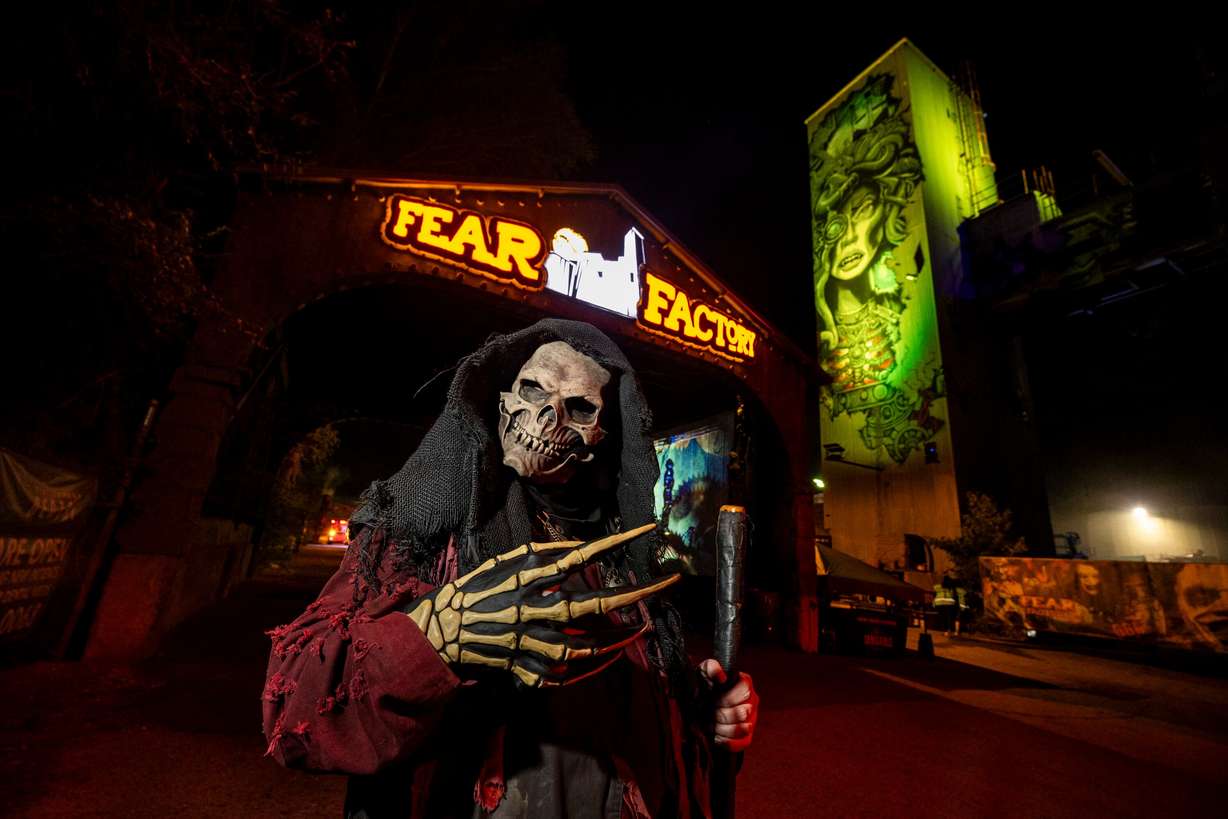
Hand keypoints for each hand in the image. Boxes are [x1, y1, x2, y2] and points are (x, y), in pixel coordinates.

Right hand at [405, 523, 678, 687]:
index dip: (616, 543)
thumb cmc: (471, 591)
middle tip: (666, 585)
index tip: (645, 531)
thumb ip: (537, 554)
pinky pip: (563, 672)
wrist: (439, 631)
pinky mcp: (525, 664)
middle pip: (595, 604)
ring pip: (586, 646)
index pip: (582, 556)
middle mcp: (537, 609)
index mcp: (530, 578)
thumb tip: (572, 549)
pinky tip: (604, 659)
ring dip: (616, 640)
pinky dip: (584, 669)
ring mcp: (533, 640)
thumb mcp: (501, 562)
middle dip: (635, 594)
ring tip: (639, 629)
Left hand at [700, 659, 758, 752]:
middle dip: (721, 713)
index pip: (745, 690)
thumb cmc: (703, 688)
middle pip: (744, 712)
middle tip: (707, 712)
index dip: (727, 697)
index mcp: (744, 683)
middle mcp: (752, 701)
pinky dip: (726, 741)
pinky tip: (715, 735)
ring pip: (743, 728)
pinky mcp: (747, 737)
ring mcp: (751, 720)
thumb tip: (721, 676)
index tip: (713, 697)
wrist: (698, 708)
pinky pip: (742, 743)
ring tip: (709, 723)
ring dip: (722, 727)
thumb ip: (711, 668)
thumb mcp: (703, 673)